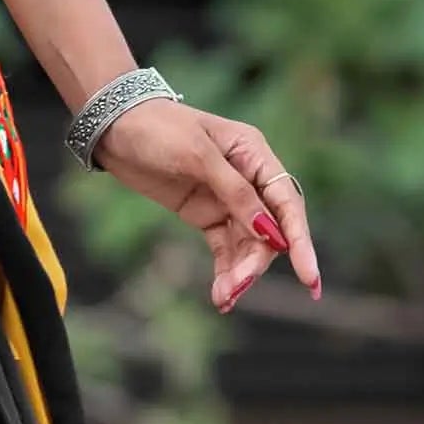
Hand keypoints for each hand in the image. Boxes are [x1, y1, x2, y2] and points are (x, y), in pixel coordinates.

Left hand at [90, 100, 322, 311]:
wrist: (114, 126)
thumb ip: (235, 192)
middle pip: (269, 231)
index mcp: (255, 154)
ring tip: (224, 297)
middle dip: (256, 262)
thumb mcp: (197, 155)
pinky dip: (225, 270)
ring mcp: (226, 198)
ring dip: (240, 272)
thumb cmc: (159, 129)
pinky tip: (221, 293)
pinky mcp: (205, 214)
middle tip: (237, 288)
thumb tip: (268, 231)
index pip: (287, 204)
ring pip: (248, 244)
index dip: (300, 242)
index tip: (309, 277)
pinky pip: (225, 248)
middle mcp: (248, 178)